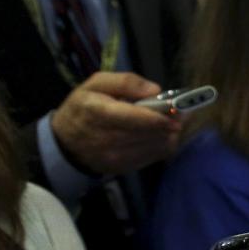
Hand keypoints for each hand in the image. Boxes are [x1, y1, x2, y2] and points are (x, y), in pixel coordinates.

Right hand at [50, 72, 180, 176]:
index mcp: (98, 112)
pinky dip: (163, 144)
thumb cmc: (82, 108)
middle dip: (170, 123)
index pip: (135, 118)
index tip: (179, 110)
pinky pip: (154, 157)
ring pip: (156, 146)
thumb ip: (125, 82)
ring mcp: (116, 157)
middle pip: (150, 133)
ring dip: (169, 134)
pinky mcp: (125, 168)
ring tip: (172, 122)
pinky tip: (161, 134)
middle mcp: (107, 139)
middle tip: (182, 112)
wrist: (65, 144)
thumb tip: (155, 90)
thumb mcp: (95, 84)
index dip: (160, 116)